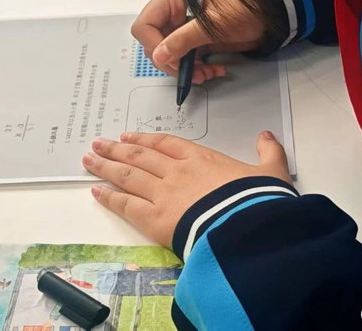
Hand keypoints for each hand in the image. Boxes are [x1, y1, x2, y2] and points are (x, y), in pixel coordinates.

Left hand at [82, 131, 290, 247]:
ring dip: (107, 166)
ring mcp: (163, 194)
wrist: (248, 226)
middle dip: (116, 149)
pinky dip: (110, 197)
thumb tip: (267, 136)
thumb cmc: (258, 199)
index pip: (166, 144)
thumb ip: (268, 152)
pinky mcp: (155, 219)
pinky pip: (126, 205)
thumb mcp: (271, 172)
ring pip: (128, 175)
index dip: (145, 139)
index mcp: (201, 159)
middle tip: (98, 143)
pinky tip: (96, 191)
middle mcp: (177, 172)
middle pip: (140, 156)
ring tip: (89, 159)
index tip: (128, 136)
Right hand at [132, 0, 265, 83]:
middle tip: (194, 73)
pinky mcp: (191, 39)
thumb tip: (160, 56)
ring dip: (185, 70)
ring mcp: (181, 27)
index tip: (172, 60)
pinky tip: (212, 70)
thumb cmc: (244, 8)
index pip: (145, 25)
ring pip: (168, 55)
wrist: (268, 15)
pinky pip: (183, 59)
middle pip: (154, 44)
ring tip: (206, 75)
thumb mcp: (214, 24)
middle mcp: (172, 12)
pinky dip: (195, 69)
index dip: (154, 46)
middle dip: (172, 62)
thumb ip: (184, 39)